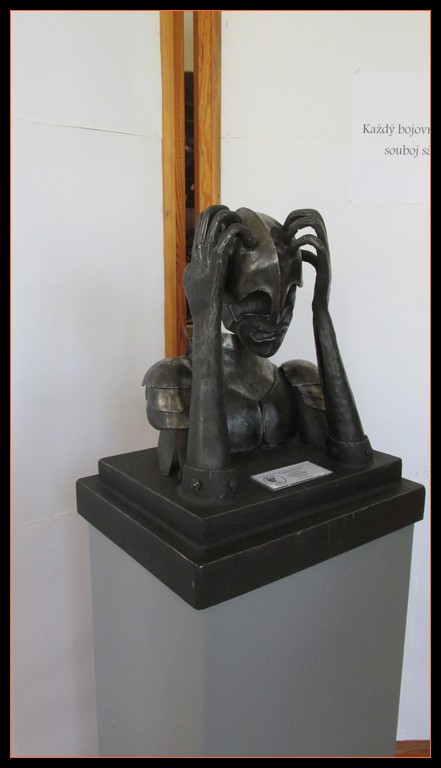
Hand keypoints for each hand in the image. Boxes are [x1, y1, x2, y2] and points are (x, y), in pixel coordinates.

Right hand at [183, 206, 254, 322]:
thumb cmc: (199, 301)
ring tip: (245, 230)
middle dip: (223, 210)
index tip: (229, 223)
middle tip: (236, 219)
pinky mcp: (219, 257)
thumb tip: (192, 264)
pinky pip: (230, 233)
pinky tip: (250, 241)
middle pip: (207, 215)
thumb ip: (192, 269)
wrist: (203, 311)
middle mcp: (200, 247)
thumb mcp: (190, 280)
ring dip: (234, 218)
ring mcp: (208, 251)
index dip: (215, 216)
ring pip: (219, 219)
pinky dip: (242, 231)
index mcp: (195, 252)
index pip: (201, 222)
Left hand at [284, 209, 330, 307]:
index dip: (299, 215)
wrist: (321, 304)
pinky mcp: (323, 262)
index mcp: (320, 244)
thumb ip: (303, 255)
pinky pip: (315, 242)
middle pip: (317, 216)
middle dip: (298, 217)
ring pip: (317, 224)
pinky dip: (301, 241)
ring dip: (299, 226)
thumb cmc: (312, 287)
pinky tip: (293, 250)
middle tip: (287, 230)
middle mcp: (324, 245)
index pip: (314, 216)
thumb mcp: (305, 266)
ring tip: (290, 238)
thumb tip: (293, 246)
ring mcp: (325, 253)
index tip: (286, 226)